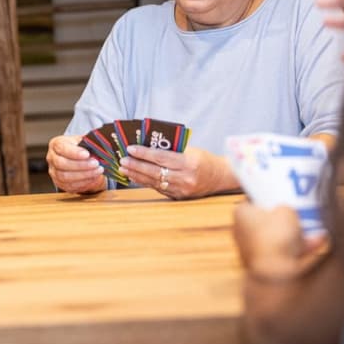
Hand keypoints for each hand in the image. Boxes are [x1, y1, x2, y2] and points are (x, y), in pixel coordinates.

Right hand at [46, 135, 106, 193]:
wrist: (78, 159)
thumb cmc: (80, 148)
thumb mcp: (83, 140)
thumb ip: (88, 142)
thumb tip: (98, 145)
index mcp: (56, 144)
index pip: (61, 148)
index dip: (74, 152)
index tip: (87, 154)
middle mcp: (52, 158)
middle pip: (61, 163)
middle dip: (81, 165)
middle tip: (95, 163)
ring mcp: (54, 172)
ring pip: (65, 176)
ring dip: (84, 175)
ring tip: (97, 171)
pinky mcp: (59, 183)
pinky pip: (70, 186)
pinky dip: (83, 183)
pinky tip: (93, 177)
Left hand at [119, 145, 235, 198]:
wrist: (220, 177)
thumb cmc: (203, 159)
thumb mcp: (190, 150)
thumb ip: (171, 149)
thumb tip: (147, 145)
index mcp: (189, 163)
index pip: (161, 158)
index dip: (144, 153)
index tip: (130, 149)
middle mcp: (185, 178)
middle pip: (155, 172)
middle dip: (136, 166)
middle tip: (122, 160)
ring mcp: (182, 190)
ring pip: (154, 182)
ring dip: (137, 175)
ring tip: (124, 169)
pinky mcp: (179, 197)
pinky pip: (158, 189)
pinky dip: (145, 182)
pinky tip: (135, 177)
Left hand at [233, 202, 312, 278]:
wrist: (275, 271)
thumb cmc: (274, 237)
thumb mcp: (286, 211)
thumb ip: (287, 208)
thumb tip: (287, 211)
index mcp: (240, 213)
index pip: (252, 199)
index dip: (267, 196)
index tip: (280, 194)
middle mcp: (241, 231)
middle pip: (266, 220)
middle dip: (285, 218)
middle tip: (300, 212)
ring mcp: (252, 249)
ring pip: (277, 237)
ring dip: (295, 234)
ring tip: (315, 228)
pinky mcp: (264, 264)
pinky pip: (283, 252)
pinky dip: (298, 248)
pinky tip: (318, 242)